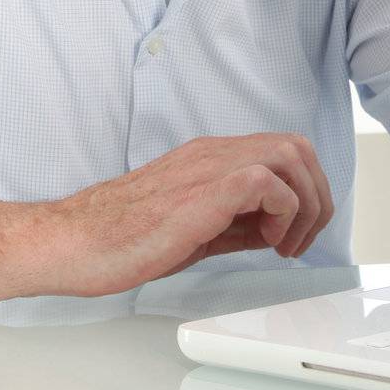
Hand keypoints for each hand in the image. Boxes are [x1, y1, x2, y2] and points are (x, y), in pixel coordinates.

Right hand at [41, 133, 333, 297]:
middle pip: (296, 146)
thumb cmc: (118, 238)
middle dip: (315, 196)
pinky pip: (265, 181)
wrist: (74, 242)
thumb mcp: (193, 229)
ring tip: (283, 244)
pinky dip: (281, 212)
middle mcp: (211, 154)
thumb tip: (272, 230)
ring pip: (289, 155)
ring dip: (303, 204)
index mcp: (208, 159)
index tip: (293, 234)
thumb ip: (234, 223)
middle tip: (298, 240)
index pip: (281, 151)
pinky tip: (265, 242)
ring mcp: (206, 168)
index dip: (304, 192)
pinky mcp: (201, 192)